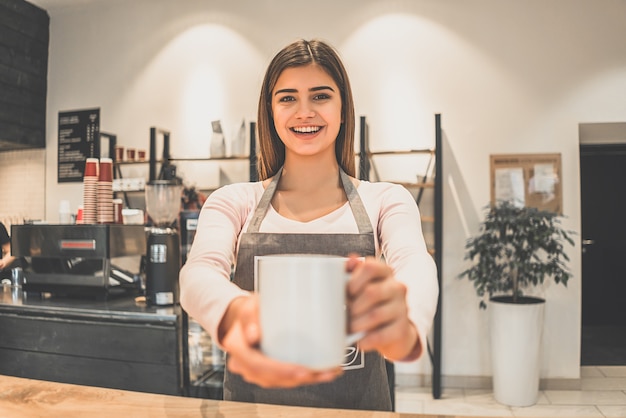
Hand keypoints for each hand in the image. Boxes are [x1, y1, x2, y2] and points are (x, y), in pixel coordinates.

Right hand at [219, 295, 342, 387]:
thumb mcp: (248, 305)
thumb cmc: (249, 310)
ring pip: (280, 382)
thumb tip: (253, 334)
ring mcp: (255, 371)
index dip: (281, 371)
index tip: (302, 370)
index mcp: (237, 348)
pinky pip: (284, 379)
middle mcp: (244, 364)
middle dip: (299, 378)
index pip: (258, 366)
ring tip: (328, 372)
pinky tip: (321, 373)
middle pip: (272, 378)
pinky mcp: (267, 373)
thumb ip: (248, 316)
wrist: (246, 317)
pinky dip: (304, 378)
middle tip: (322, 373)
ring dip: (306, 380)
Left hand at [346, 255, 419, 360]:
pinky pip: (382, 335)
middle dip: (353, 306)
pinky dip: (367, 339)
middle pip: (372, 292)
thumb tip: (350, 260)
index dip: (354, 279)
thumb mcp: (361, 285)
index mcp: (385, 272)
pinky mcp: (402, 328)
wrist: (392, 328)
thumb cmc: (371, 303)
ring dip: (357, 323)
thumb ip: (352, 271)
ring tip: (349, 327)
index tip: (347, 291)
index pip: (371, 266)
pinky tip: (360, 341)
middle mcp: (397, 287)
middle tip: (345, 313)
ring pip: (376, 314)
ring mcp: (402, 308)